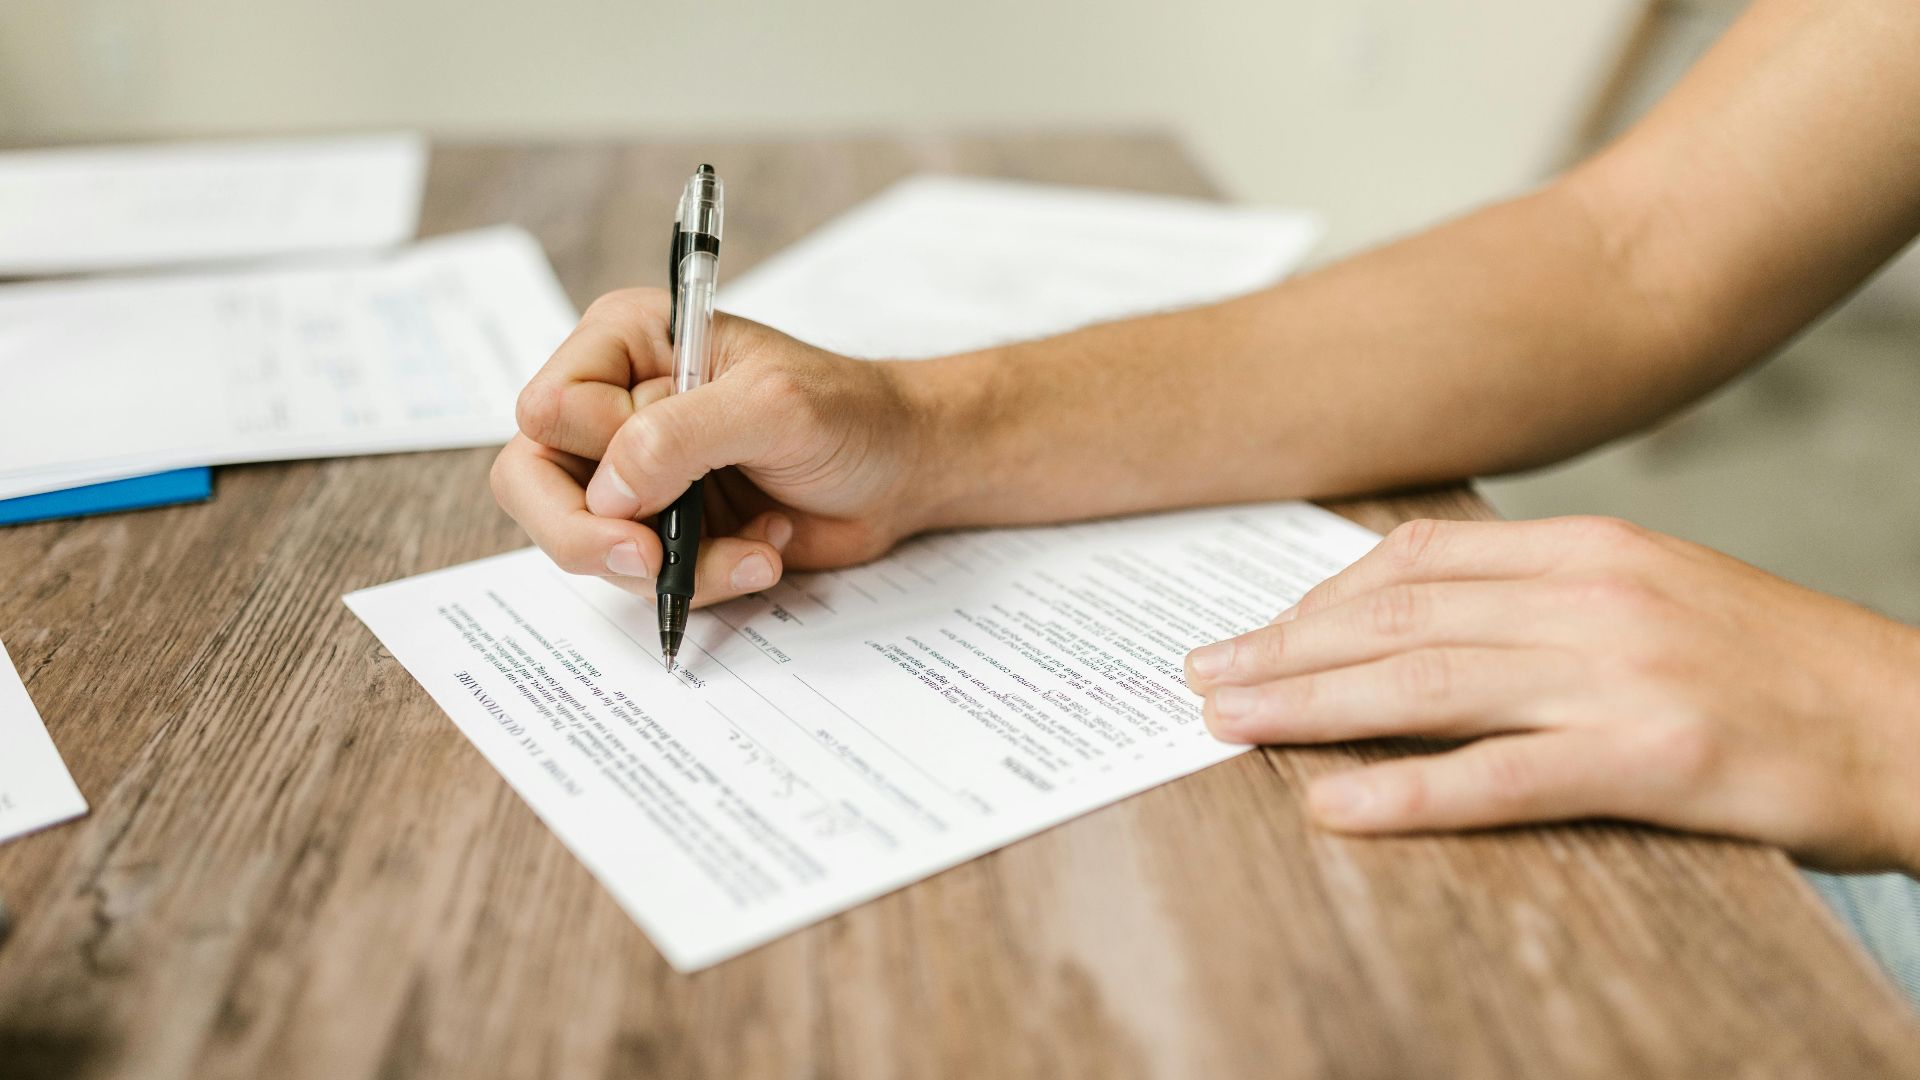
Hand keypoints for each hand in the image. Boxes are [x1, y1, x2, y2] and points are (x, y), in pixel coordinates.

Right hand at [492, 288, 935, 604]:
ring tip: (757, 546)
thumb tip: (605, 492)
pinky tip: (765, 551)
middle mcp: (615, 404)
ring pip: (588, 543)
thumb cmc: (848, 412)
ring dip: (675, 566)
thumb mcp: (771, 406)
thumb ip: (679, 436)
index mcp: (625, 343)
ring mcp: (636, 473)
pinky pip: (643, 578)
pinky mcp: (665, 528)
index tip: (656, 485)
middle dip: (592, 538)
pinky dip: (706, 581)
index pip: (547, 411)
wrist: (903, 469)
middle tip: (651, 563)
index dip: (593, 457)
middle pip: (533, 484)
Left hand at [1183, 516, 1919, 873]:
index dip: (1318, 599)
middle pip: (1400, 618)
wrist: (1918, 722)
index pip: (1418, 561)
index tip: (1254, 630)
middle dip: (1285, 649)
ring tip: (1226, 724)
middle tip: (1201, 678)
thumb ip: (1544, 596)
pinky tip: (1337, 806)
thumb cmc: (1777, 669)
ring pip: (1428, 683)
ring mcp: (1622, 672)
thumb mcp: (1655, 594)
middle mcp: (1594, 594)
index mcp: (1589, 548)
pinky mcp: (1656, 755)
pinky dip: (1410, 792)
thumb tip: (1424, 617)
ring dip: (1311, 706)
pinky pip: (1503, 777)